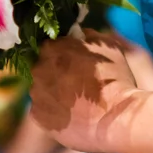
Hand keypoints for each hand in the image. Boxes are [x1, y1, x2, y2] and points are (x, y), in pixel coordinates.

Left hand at [30, 29, 137, 152]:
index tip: (73, 65)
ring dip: (52, 94)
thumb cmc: (115, 79)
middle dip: (55, 75)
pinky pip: (41, 112)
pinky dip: (51, 114)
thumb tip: (80, 34)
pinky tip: (68, 117)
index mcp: (51, 49)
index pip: (50, 48)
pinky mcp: (37, 116)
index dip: (62, 56)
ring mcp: (36, 93)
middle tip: (74, 85)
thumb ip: (88, 37)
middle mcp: (38, 69)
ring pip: (41, 91)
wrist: (117, 117)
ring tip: (73, 105)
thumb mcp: (107, 47)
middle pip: (43, 69)